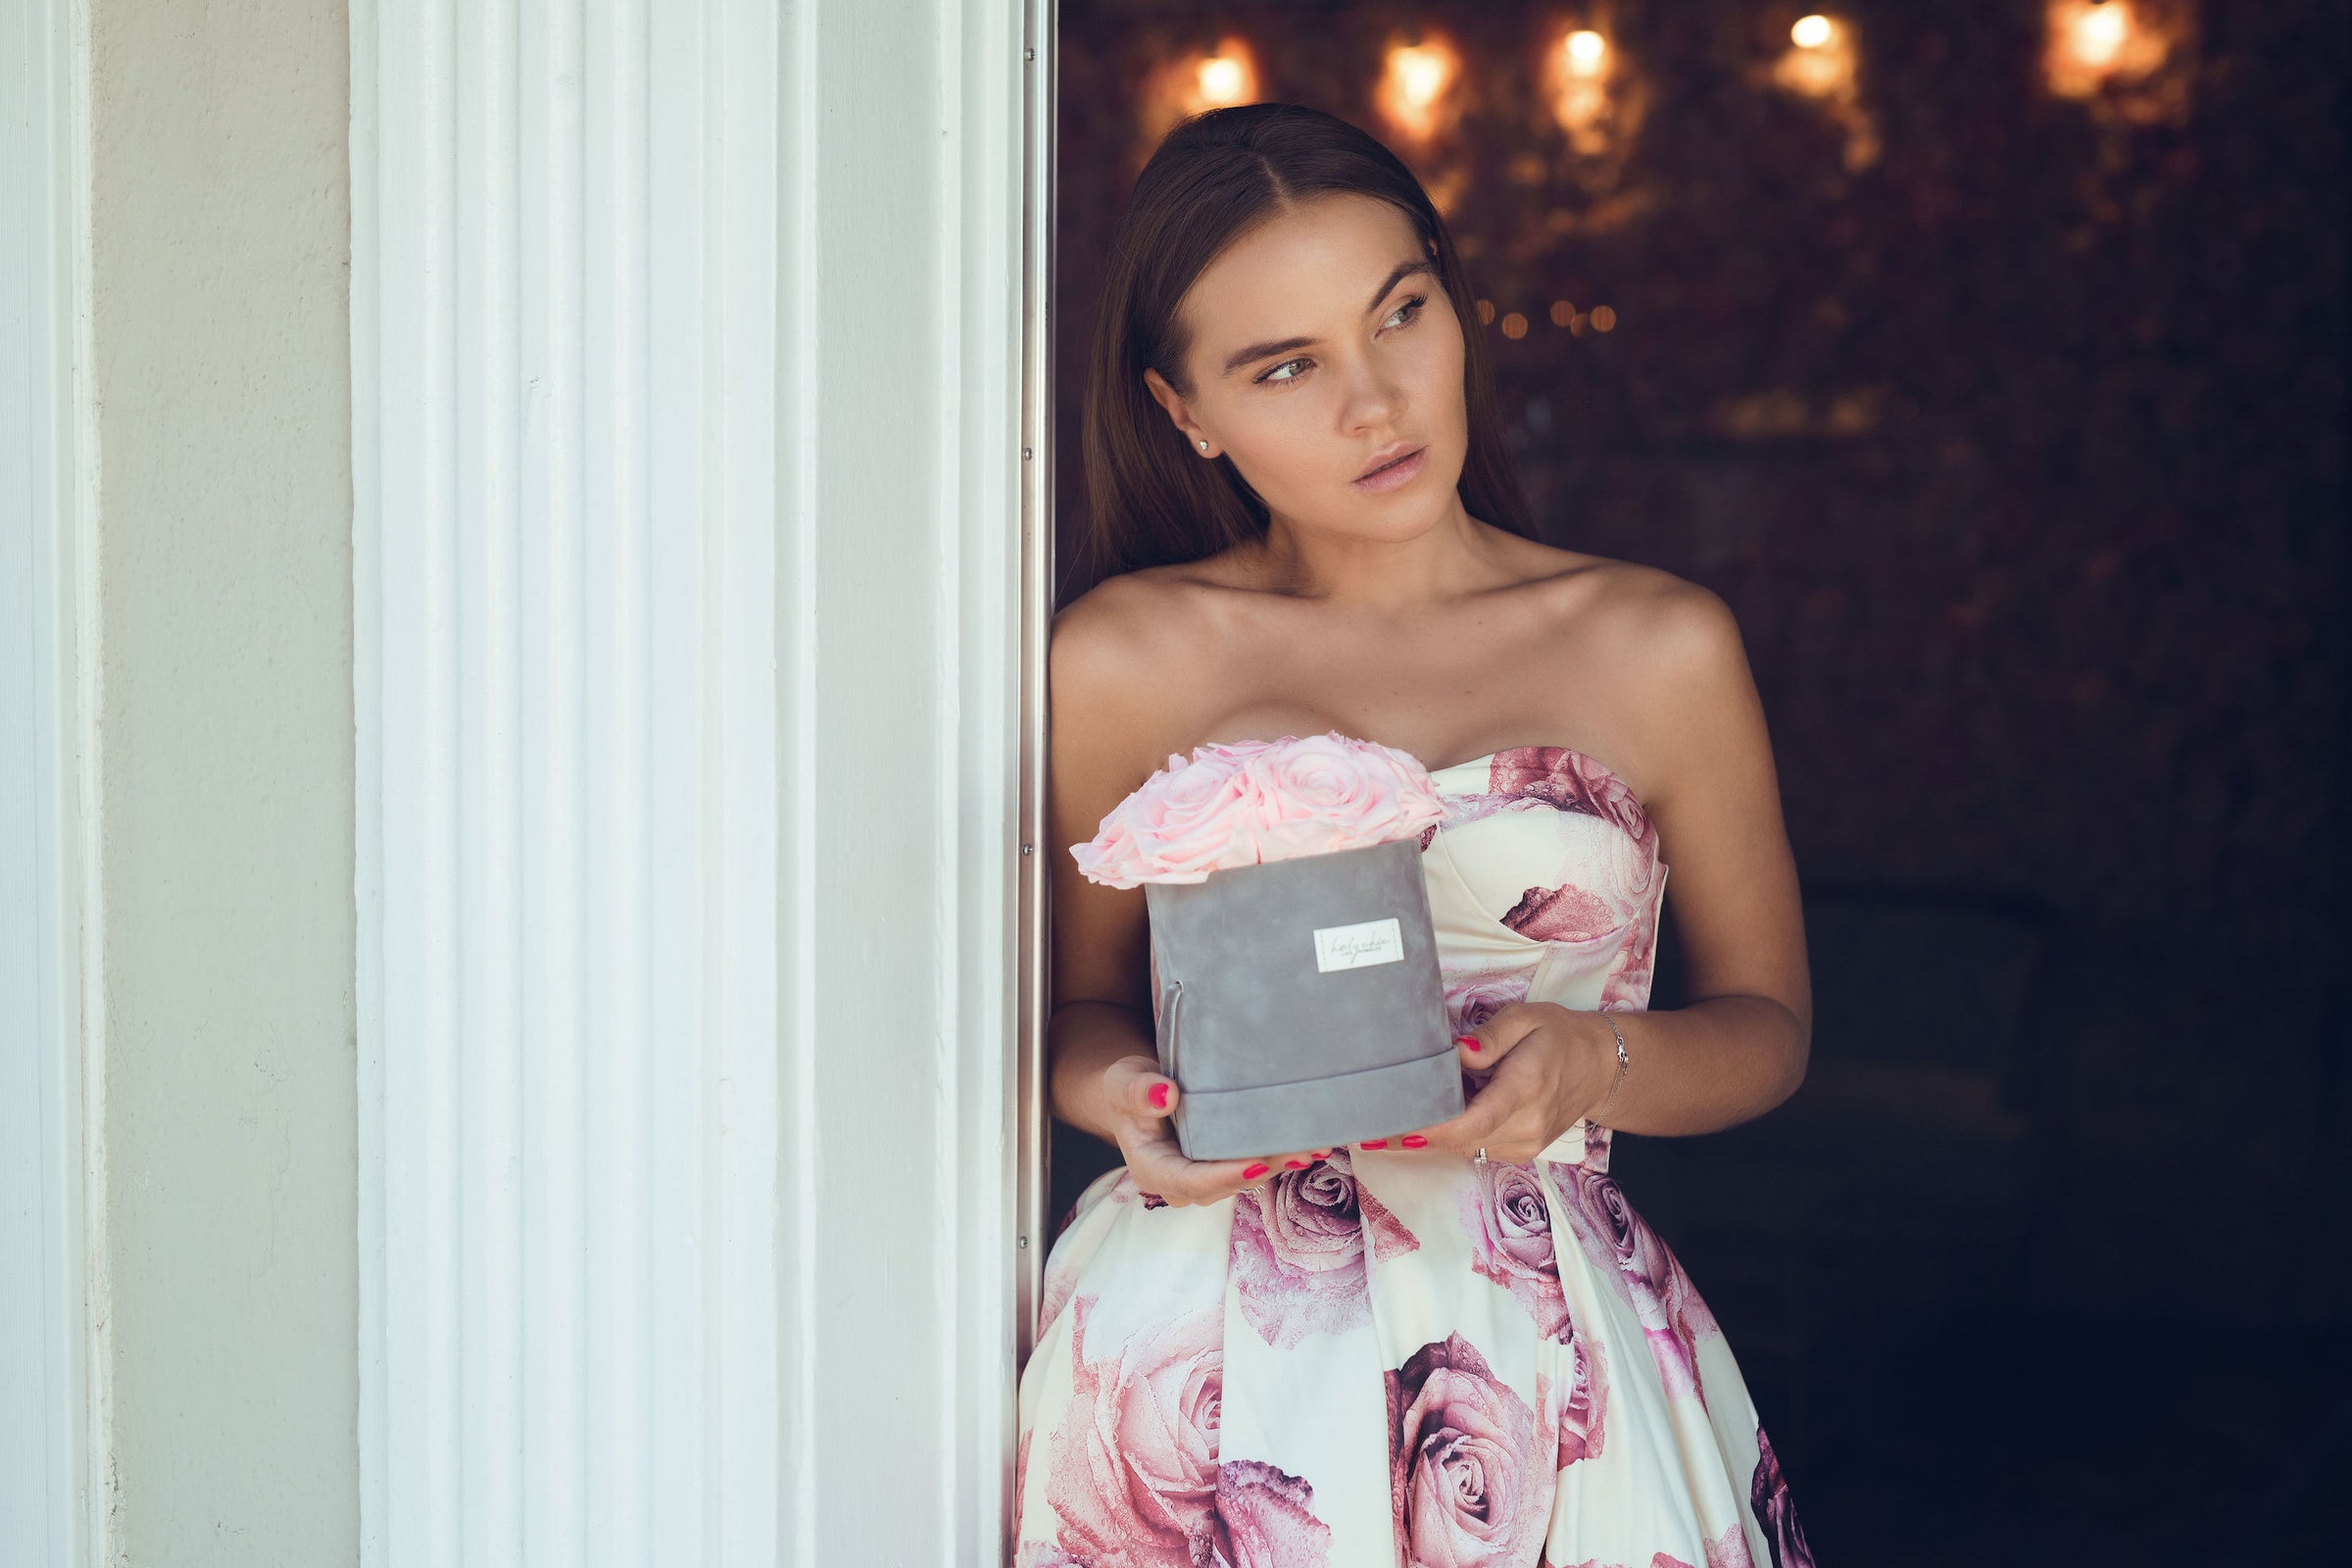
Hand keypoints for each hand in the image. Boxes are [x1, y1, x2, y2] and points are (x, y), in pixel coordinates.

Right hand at [1099, 1055, 1332, 1206]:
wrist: (1139, 1093)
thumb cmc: (1130, 1087)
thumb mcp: (1123, 1081)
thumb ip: (1138, 1089)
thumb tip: (1165, 1095)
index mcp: (1153, 1170)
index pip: (1191, 1181)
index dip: (1226, 1176)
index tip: (1258, 1164)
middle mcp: (1180, 1183)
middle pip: (1226, 1184)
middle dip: (1265, 1169)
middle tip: (1303, 1151)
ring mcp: (1204, 1177)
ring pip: (1245, 1178)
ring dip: (1280, 1164)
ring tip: (1316, 1146)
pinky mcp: (1222, 1165)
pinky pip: (1252, 1165)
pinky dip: (1279, 1154)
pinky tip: (1309, 1142)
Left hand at [1373, 1003, 1618, 1164]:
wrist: (1600, 1068)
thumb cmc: (1559, 1036)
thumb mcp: (1528, 1018)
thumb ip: (1491, 1036)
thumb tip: (1456, 1052)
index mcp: (1526, 1087)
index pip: (1473, 1120)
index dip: (1432, 1130)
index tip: (1395, 1131)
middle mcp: (1526, 1125)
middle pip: (1460, 1140)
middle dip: (1412, 1137)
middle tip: (1364, 1130)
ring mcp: (1524, 1144)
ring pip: (1464, 1147)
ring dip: (1428, 1137)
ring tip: (1385, 1123)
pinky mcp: (1519, 1151)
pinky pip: (1475, 1147)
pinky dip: (1450, 1135)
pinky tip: (1427, 1119)